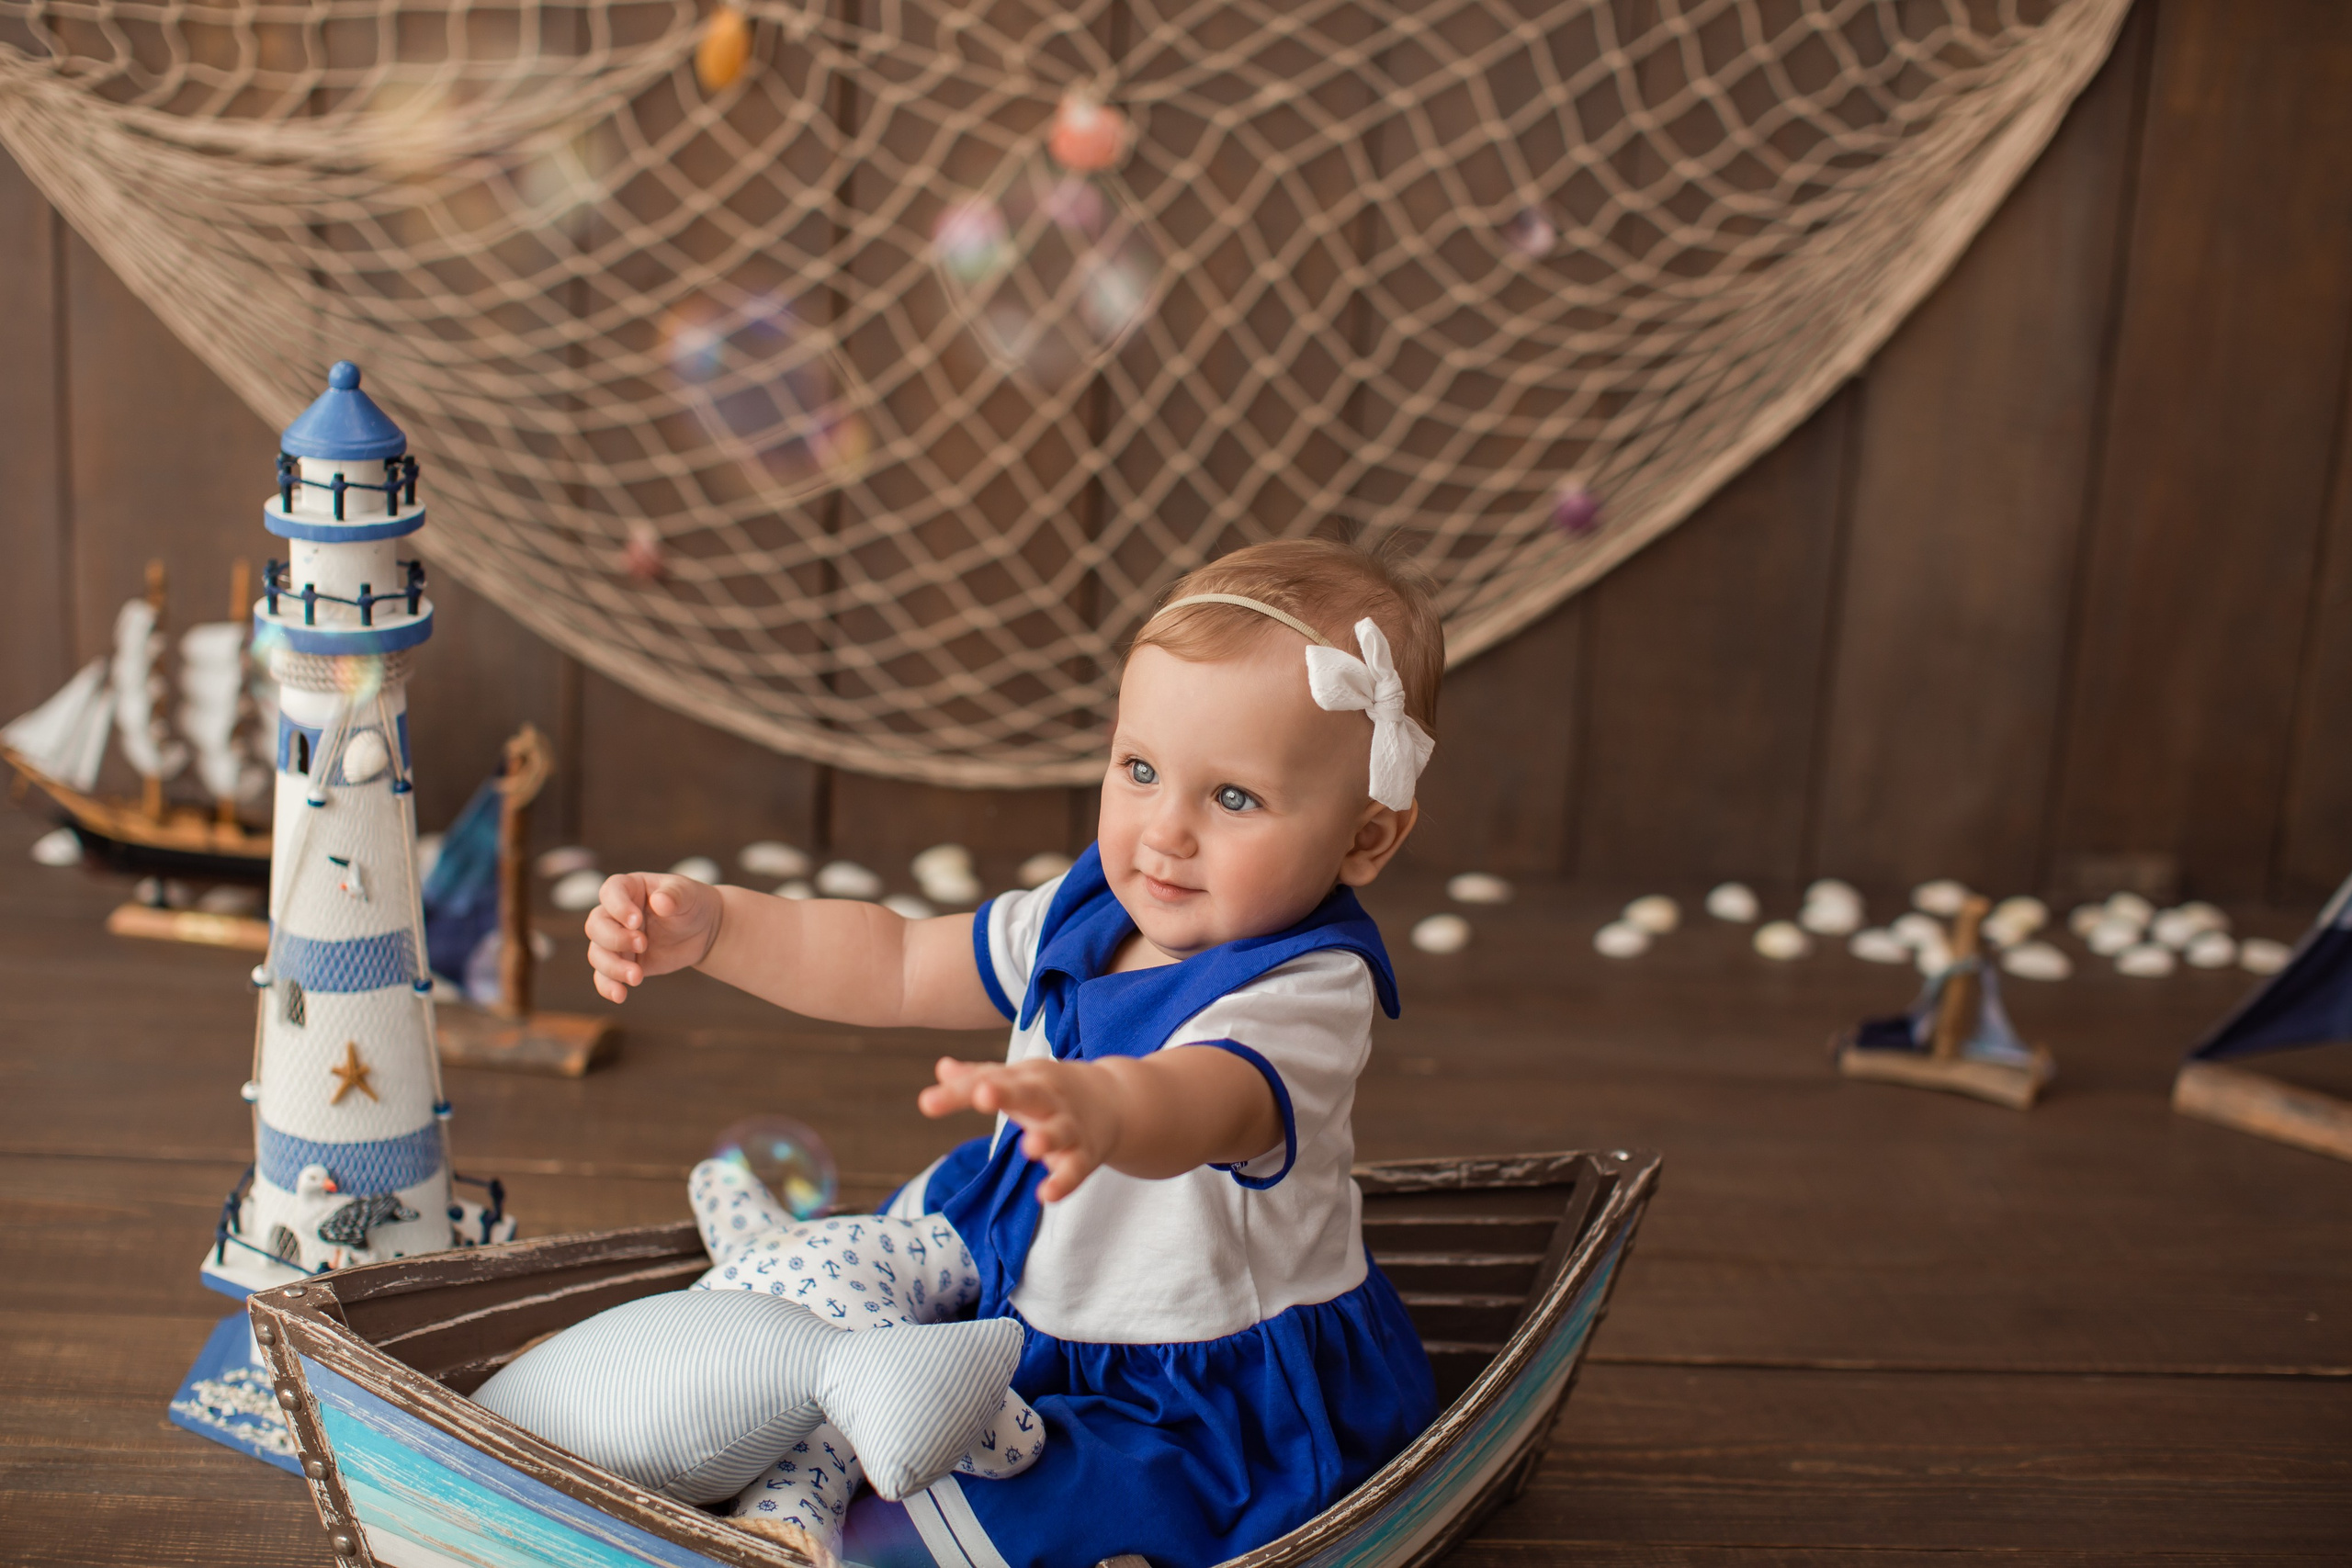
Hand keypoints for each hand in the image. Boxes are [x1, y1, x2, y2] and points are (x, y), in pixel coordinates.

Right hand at [585, 872, 722, 1004]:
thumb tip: (660, 902)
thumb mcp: (688, 894)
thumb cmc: (692, 903)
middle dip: (615, 939)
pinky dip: (608, 987)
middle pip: (596, 926)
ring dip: (612, 967)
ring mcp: (616, 939)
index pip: (610, 892)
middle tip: (643, 945)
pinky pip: (604, 976)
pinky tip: (620, 996)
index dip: (617, 907)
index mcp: (628, 888)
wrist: (703, 930)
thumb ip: (674, 895)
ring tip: (638, 977)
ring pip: (597, 954)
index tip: (636, 920)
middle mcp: (615, 914)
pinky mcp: (623, 962)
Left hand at [918, 1057, 1121, 1202]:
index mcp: (1026, 1078)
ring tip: (1028, 1148)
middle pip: (1027, 1093)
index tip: (927, 1103)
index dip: (957, 1093)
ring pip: (1058, 1132)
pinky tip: (1046, 1195)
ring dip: (1045, 1138)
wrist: (1117, 1100)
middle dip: (1006, 1092)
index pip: (987, 1082)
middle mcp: (1048, 1098)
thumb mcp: (1018, 1079)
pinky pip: (1075, 1169)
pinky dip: (1063, 1182)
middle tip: (983, 1095)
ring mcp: (1069, 1126)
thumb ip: (977, 1078)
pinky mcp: (1085, 1155)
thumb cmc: (1051, 1091)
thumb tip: (941, 1068)